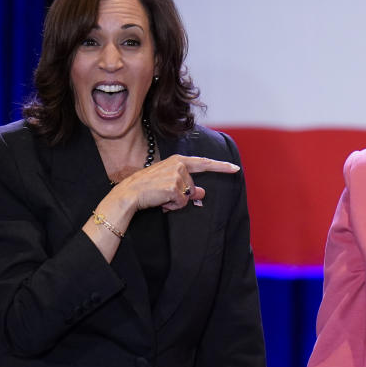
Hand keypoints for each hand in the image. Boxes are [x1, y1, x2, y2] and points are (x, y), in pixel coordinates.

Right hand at [118, 154, 239, 212]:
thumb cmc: (148, 188)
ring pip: (188, 196)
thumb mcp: (169, 184)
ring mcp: (176, 175)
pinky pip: (181, 203)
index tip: (236, 168)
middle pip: (193, 187)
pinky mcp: (173, 186)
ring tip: (161, 197)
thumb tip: (202, 192)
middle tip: (165, 195)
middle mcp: (179, 165)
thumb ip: (187, 186)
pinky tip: (161, 201)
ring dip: (176, 201)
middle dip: (183, 196)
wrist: (130, 193)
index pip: (204, 163)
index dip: (221, 166)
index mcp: (178, 160)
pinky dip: (172, 206)